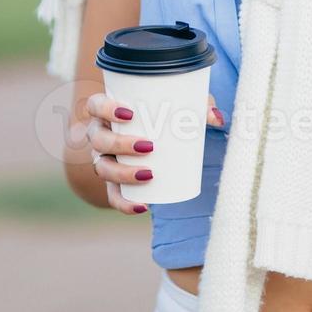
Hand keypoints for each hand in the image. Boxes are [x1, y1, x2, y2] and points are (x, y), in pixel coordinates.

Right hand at [83, 91, 223, 214]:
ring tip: (149, 174)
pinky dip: (124, 203)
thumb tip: (216, 118)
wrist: (166, 142)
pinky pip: (112, 195)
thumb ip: (200, 107)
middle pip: (97, 139)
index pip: (95, 105)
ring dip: (121, 173)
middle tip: (149, 147)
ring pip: (101, 167)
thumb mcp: (184, 107)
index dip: (105, 108)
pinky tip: (142, 206)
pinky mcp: (114, 182)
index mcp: (110, 112)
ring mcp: (105, 160)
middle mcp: (102, 135)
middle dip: (119, 144)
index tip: (130, 113)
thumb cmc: (169, 116)